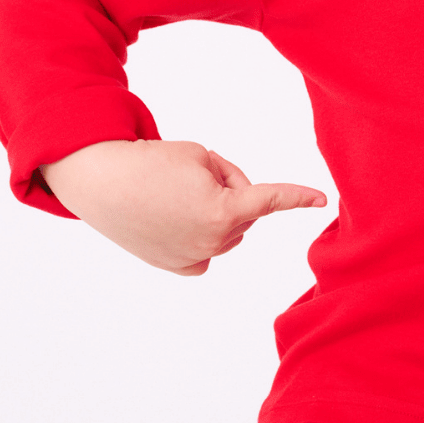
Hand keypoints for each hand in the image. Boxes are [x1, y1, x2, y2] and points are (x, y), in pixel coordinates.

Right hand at [39, 138, 327, 275]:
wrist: (102, 182)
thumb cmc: (153, 161)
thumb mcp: (203, 155)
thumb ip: (236, 180)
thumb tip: (243, 209)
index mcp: (223, 212)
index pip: (268, 201)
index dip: (297, 197)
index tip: (322, 199)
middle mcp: (213, 242)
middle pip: (245, 212)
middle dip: (230, 192)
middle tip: (193, 177)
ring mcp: (194, 258)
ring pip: (228, 231)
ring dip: (217, 213)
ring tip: (176, 196)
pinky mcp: (177, 267)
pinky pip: (207, 250)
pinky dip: (202, 235)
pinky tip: (176, 221)